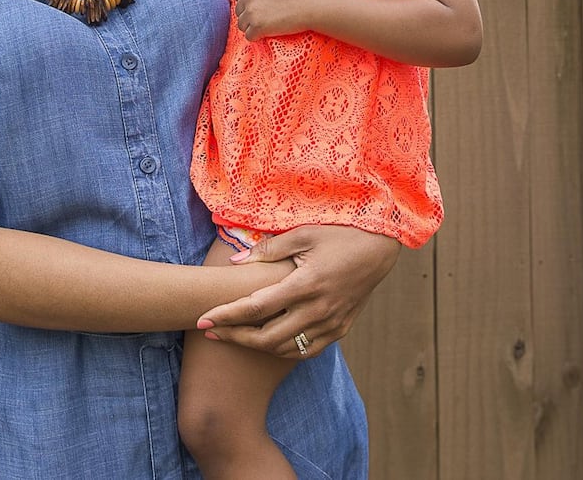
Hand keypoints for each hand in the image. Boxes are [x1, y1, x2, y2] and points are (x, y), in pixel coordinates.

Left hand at [195, 225, 400, 358]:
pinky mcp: (340, 329)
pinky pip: (307, 349)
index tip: (203, 320)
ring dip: (257, 346)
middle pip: (266, 337)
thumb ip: (268, 250)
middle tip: (212, 331)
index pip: (255, 308)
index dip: (226, 316)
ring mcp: (331, 323)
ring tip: (235, 335)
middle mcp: (318, 310)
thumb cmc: (340, 233)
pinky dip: (283, 348)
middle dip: (234, 337)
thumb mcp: (303, 234)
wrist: (380, 248)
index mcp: (306, 284)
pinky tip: (269, 339)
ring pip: (285, 348)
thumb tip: (235, 263)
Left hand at [231, 0, 315, 40]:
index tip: (253, 7)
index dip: (244, 2)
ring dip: (252, 28)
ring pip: (241, 25)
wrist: (309, 5)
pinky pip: (249, 36)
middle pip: (238, 12)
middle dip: (249, 16)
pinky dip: (257, 37)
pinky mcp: (256, 26)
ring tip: (269, 25)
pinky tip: (269, 32)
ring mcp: (251, 11)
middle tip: (265, 18)